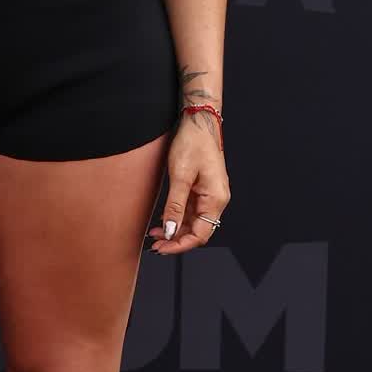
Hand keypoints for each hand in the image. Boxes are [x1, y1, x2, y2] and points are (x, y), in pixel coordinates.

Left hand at [146, 114, 229, 253]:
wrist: (198, 122)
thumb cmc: (192, 143)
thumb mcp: (180, 177)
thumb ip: (175, 207)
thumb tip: (169, 231)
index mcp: (215, 199)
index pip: (201, 234)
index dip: (180, 245)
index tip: (161, 248)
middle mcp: (216, 200)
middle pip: (198, 231)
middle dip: (176, 240)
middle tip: (154, 245)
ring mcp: (210, 195)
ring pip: (194, 222)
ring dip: (175, 230)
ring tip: (154, 235)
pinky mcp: (203, 189)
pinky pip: (191, 211)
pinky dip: (177, 218)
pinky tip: (162, 221)